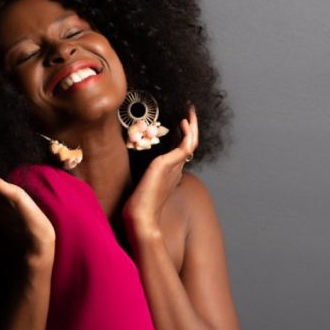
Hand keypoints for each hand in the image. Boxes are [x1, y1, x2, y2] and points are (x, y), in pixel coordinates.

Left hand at [122, 105, 197, 240]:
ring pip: (192, 143)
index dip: (182, 136)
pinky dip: (187, 133)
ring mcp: (174, 168)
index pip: (180, 150)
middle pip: (190, 144)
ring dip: (193, 125)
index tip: (181, 123)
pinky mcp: (168, 165)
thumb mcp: (140, 186)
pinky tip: (183, 122)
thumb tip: (136, 171)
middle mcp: (176, 170)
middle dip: (191, 127)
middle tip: (190, 111)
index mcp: (171, 174)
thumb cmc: (137, 207)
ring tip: (191, 110)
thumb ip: (142, 177)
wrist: (140, 219)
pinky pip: (185, 146)